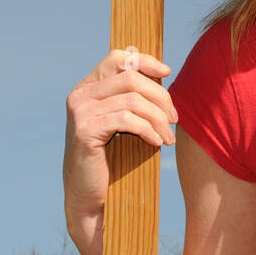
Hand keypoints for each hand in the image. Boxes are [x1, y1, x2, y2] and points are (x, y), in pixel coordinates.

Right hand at [62, 49, 177, 235]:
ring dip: (158, 118)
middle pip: (131, 79)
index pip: (118, 58)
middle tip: (174, 119)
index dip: (145, 61)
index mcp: (87, 87)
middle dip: (160, 97)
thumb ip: (134, 96)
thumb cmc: (112, 158)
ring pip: (133, 100)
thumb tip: (163, 70)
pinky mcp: (85, 130)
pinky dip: (148, 130)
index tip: (168, 73)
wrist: (89, 196)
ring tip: (169, 136)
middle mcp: (80, 95)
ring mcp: (80, 111)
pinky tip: (157, 143)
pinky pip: (127, 120)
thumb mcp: (123, 121)